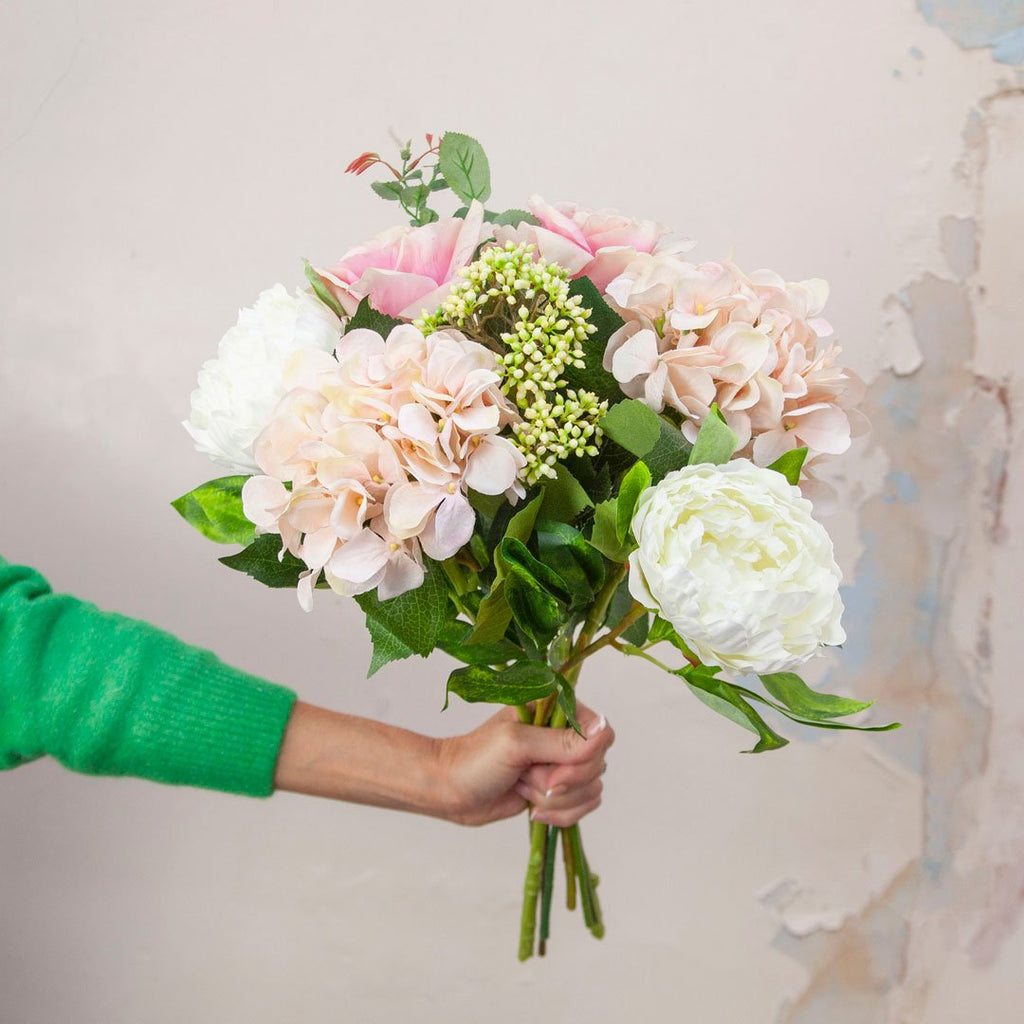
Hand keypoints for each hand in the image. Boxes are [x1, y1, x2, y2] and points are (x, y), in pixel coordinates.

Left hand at [436, 703, 613, 826]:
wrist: (451, 790)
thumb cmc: (475, 759)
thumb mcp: (518, 745)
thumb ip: (562, 742)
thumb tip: (605, 730)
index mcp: (557, 709)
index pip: (600, 734)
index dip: (582, 759)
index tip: (551, 770)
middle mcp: (565, 733)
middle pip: (598, 766)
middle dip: (561, 783)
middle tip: (526, 778)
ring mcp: (562, 763)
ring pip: (592, 789)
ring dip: (556, 800)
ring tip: (523, 789)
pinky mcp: (559, 789)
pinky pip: (583, 807)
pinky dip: (560, 814)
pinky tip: (532, 808)